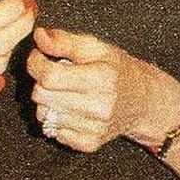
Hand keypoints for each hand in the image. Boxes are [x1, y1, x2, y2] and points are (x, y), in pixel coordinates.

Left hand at [27, 26, 179, 153]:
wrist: (143, 101)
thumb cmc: (118, 70)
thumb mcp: (97, 48)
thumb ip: (65, 41)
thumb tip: (39, 36)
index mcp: (100, 78)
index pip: (50, 76)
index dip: (36, 63)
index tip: (38, 56)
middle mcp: (98, 107)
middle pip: (42, 95)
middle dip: (42, 82)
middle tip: (56, 74)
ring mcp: (93, 128)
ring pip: (43, 115)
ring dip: (48, 102)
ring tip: (66, 93)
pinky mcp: (89, 143)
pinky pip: (53, 132)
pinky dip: (56, 120)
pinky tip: (71, 110)